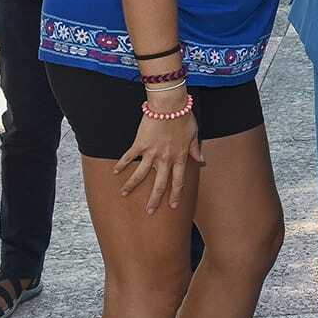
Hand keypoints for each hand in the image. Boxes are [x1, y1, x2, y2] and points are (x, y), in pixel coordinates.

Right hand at [114, 96, 204, 215]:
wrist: (170, 106)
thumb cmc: (184, 118)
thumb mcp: (194, 135)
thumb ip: (196, 150)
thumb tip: (202, 160)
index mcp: (180, 157)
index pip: (178, 181)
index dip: (175, 194)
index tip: (172, 206)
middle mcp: (165, 159)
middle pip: (159, 184)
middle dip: (154, 199)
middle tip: (149, 212)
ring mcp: (152, 153)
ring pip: (140, 174)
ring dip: (131, 185)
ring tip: (124, 194)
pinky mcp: (140, 144)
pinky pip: (129, 157)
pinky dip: (121, 164)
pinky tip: (115, 172)